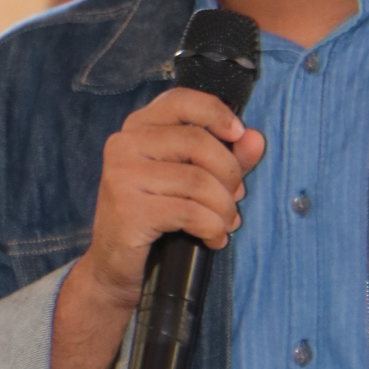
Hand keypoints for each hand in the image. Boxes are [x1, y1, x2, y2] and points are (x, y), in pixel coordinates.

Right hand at [83, 88, 267, 312]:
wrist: (114, 266)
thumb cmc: (154, 217)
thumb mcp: (190, 181)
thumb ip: (224, 156)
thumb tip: (255, 139)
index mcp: (138, 128)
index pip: (181, 101)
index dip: (216, 113)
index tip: (239, 133)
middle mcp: (124, 145)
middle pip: (197, 142)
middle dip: (229, 173)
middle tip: (235, 197)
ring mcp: (122, 177)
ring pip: (198, 181)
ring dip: (224, 207)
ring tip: (225, 223)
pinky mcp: (128, 210)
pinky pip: (190, 212)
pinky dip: (212, 228)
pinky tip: (213, 238)